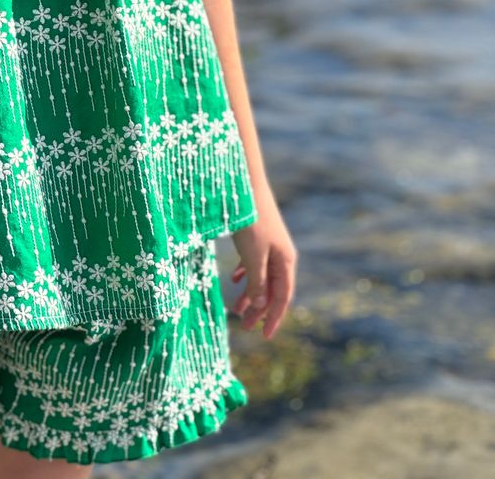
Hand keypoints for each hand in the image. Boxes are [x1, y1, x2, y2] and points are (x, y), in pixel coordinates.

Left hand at [229, 187, 296, 339]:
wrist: (246, 186)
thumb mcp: (254, 257)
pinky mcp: (258, 236)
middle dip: (259, 309)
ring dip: (250, 294)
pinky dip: (246, 274)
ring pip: (262, 277)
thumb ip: (257, 283)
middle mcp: (281, 255)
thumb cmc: (251, 222)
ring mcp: (270, 245)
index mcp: (286, 262)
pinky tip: (236, 280)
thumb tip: (258, 306)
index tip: (264, 336)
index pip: (282, 298)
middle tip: (244, 327)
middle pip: (272, 289)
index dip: (274, 318)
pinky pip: (254, 262)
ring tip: (235, 308)